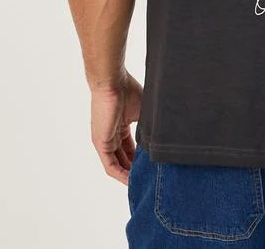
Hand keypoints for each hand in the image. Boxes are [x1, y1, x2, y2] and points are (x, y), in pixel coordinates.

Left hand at [90, 70, 142, 185]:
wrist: (113, 82)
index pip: (131, 148)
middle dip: (135, 169)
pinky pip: (110, 165)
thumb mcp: (143, 111)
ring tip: (142, 182)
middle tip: (149, 178)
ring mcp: (105, 141)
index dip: (141, 159)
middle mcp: (112, 136)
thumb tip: (163, 137)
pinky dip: (120, 175)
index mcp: (121, 126)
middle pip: (124, 158)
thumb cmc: (127, 89)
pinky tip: (131, 180)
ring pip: (117, 165)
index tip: (152, 166)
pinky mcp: (101, 144)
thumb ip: (149, 126)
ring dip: (129, 175)